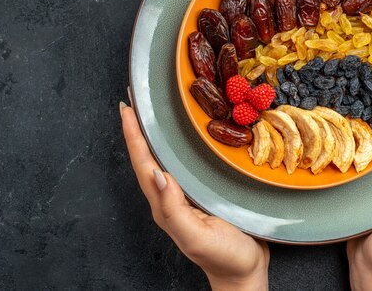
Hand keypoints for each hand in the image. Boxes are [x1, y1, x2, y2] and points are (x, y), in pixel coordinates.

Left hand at [119, 102, 268, 290]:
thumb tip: (158, 175)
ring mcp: (186, 194)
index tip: (126, 108)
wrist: (245, 273)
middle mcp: (171, 196)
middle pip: (149, 156)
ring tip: (152, 110)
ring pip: (165, 158)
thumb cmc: (225, 257)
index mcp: (165, 204)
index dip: (133, 135)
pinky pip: (184, 163)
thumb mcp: (197, 237)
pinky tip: (184, 135)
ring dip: (155, 133)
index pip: (144, 163)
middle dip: (138, 128)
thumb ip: (174, 209)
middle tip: (136, 99)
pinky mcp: (202, 192)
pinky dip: (178, 145)